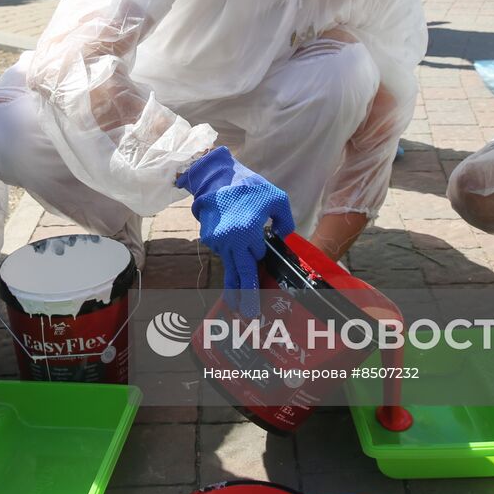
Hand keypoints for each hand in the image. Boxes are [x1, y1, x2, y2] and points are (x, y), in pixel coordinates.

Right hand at [176, 147, 294, 316]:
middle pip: (239, 274)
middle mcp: (230, 241)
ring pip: (229, 266)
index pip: (255, 261)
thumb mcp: (276, 199)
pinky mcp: (208, 238)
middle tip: (249, 315)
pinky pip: (223, 253)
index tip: (258, 291)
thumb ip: (285, 221)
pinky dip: (229, 256)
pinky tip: (232, 256)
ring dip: (235, 280)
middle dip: (244, 296)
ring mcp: (217, 241)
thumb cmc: (249, 187)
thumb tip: (283, 238)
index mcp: (247, 233)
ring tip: (236, 303)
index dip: (259, 265)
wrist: (216, 177)